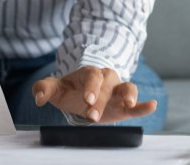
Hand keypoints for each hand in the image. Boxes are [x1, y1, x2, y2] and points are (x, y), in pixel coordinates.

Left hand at [32, 66, 156, 123]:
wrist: (83, 94)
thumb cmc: (70, 90)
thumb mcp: (55, 88)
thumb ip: (44, 89)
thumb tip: (37, 98)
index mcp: (90, 74)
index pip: (92, 77)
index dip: (91, 87)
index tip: (87, 99)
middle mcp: (107, 79)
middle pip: (108, 86)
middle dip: (102, 100)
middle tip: (92, 115)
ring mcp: (118, 91)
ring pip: (128, 88)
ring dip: (130, 95)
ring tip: (130, 103)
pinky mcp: (125, 105)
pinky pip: (138, 104)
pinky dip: (145, 105)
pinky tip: (152, 105)